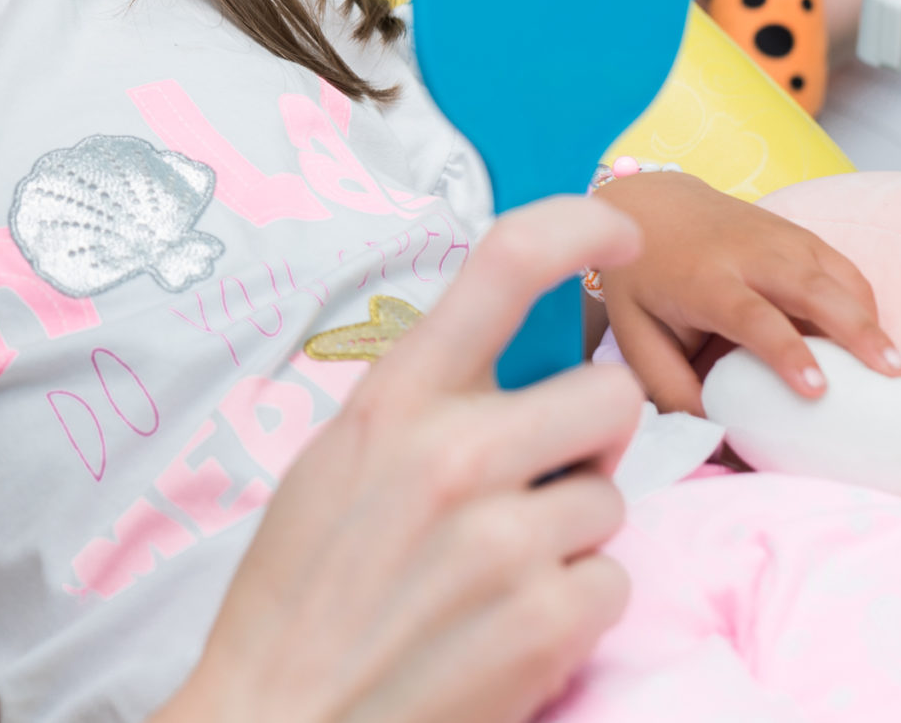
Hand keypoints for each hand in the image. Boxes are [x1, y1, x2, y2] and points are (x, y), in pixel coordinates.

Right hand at [160, 197, 646, 722]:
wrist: (281, 720)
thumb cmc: (302, 594)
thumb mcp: (336, 462)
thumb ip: (421, 404)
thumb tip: (509, 360)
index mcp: (394, 400)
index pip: (506, 264)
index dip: (581, 227)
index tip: (619, 232)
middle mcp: (454, 453)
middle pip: (606, 395)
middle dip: (587, 440)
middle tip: (532, 483)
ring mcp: (504, 539)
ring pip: (612, 496)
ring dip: (571, 533)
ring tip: (493, 573)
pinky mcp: (546, 620)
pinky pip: (612, 581)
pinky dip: (572, 607)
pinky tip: (505, 626)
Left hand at [592, 169, 900, 412]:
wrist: (653, 203)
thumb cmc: (644, 277)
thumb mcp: (636, 334)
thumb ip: (671, 388)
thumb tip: (715, 441)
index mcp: (703, 280)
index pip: (753, 315)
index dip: (786, 350)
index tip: (817, 388)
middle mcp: (748, 254)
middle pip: (811, 287)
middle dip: (855, 329)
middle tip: (892, 374)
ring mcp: (780, 239)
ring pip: (838, 276)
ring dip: (870, 319)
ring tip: (899, 367)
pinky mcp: (802, 237)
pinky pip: (843, 270)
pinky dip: (864, 304)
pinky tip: (875, 341)